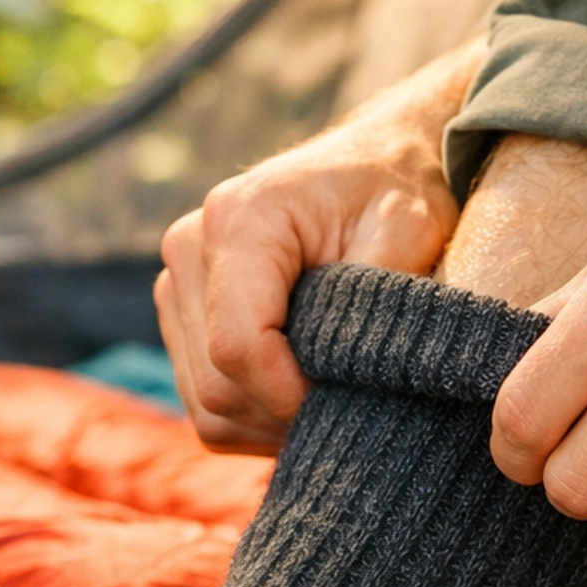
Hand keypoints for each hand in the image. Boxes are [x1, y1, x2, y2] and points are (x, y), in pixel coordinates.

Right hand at [155, 42, 478, 450]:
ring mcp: (178, 282)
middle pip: (215, 385)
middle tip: (349, 415)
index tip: (347, 407)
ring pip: (203, 404)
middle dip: (284, 418)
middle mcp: (190, 247)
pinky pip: (201, 402)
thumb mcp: (408, 228)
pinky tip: (301, 397)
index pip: (237, 347)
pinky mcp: (181, 313)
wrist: (372, 161)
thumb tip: (353, 377)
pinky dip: (252, 419)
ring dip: (268, 425)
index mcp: (240, 220)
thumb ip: (376, 298)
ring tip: (329, 406)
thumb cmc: (395, 191)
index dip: (290, 398)